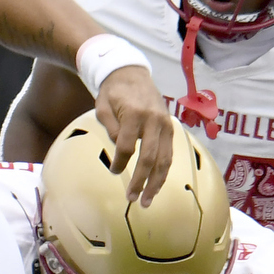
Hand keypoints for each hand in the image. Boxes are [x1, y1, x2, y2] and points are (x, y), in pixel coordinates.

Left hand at [95, 65, 174, 205]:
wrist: (132, 73)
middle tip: (132, 199)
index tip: (113, 172)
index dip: (120, 162)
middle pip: (149, 157)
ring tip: (147, 200)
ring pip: (164, 159)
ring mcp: (165, 124)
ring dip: (156, 182)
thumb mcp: (102, 106)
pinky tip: (157, 184)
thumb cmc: (114, 92)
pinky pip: (169, 153)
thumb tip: (120, 149)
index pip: (127, 146)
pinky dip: (163, 171)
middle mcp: (153, 120)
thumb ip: (111, 129)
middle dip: (141, 181)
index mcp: (134, 113)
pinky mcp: (170, 127)